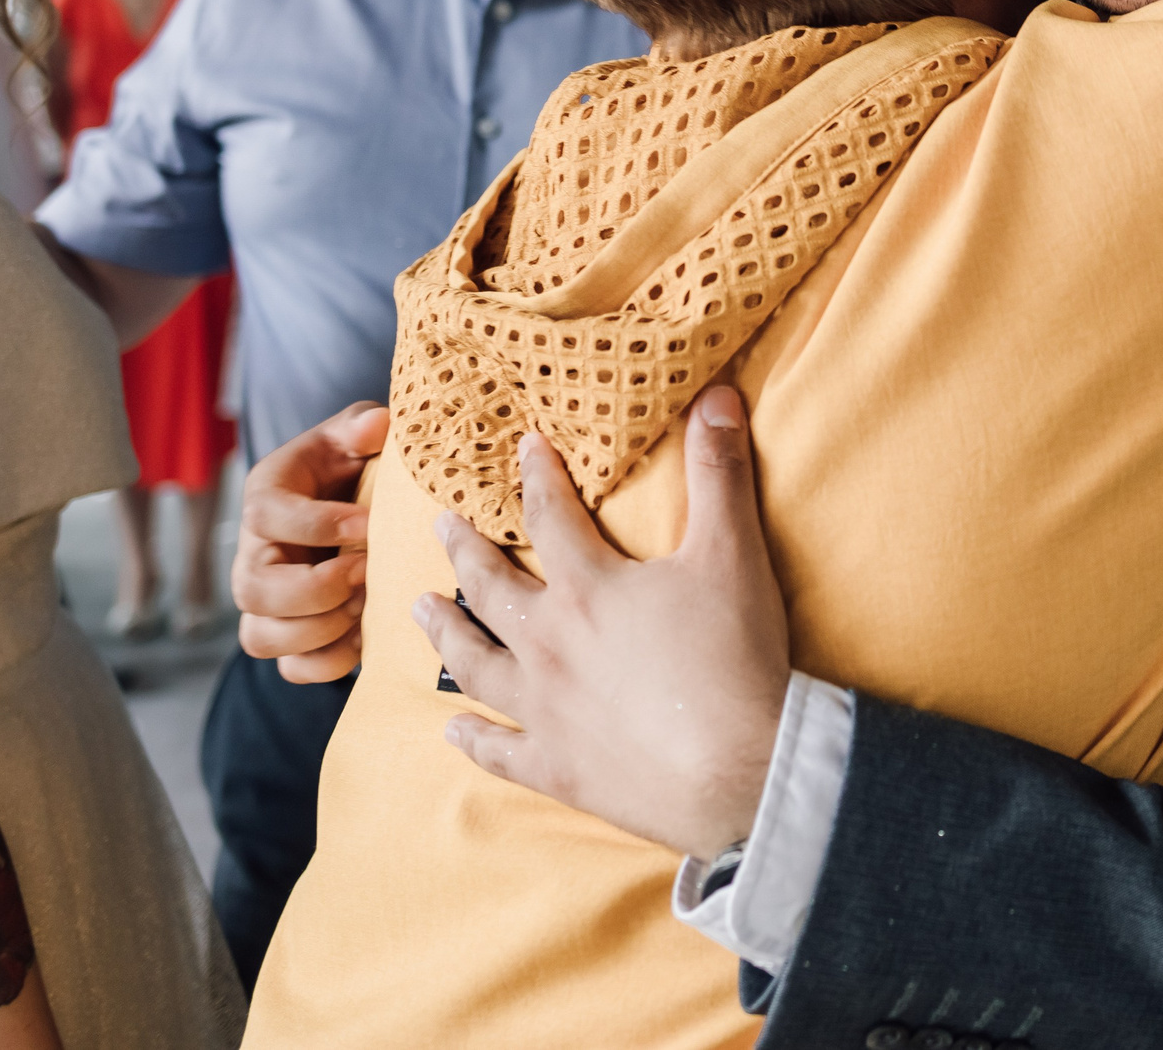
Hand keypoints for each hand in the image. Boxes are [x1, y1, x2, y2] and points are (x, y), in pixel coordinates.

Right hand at [231, 402, 382, 682]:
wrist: (353, 505)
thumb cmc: (350, 465)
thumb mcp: (354, 436)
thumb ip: (360, 426)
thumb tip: (376, 425)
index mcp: (266, 497)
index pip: (265, 515)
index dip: (317, 524)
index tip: (367, 524)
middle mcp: (254, 554)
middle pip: (252, 589)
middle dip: (314, 589)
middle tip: (364, 573)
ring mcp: (265, 602)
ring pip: (260, 637)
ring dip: (319, 629)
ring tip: (364, 606)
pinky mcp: (288, 636)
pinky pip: (290, 669)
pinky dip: (328, 662)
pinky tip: (363, 636)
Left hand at [416, 387, 789, 859]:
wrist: (742, 769)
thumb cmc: (736, 657)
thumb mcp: (734, 552)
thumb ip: (719, 471)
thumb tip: (717, 393)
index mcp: (588, 588)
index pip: (550, 516)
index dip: (537, 477)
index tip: (523, 449)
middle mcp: (549, 644)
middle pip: (491, 588)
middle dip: (465, 552)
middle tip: (440, 527)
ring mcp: (545, 710)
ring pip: (474, 663)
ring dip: (444, 633)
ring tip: (420, 610)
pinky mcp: (556, 766)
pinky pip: (498, 750)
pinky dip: (471, 738)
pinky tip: (451, 727)